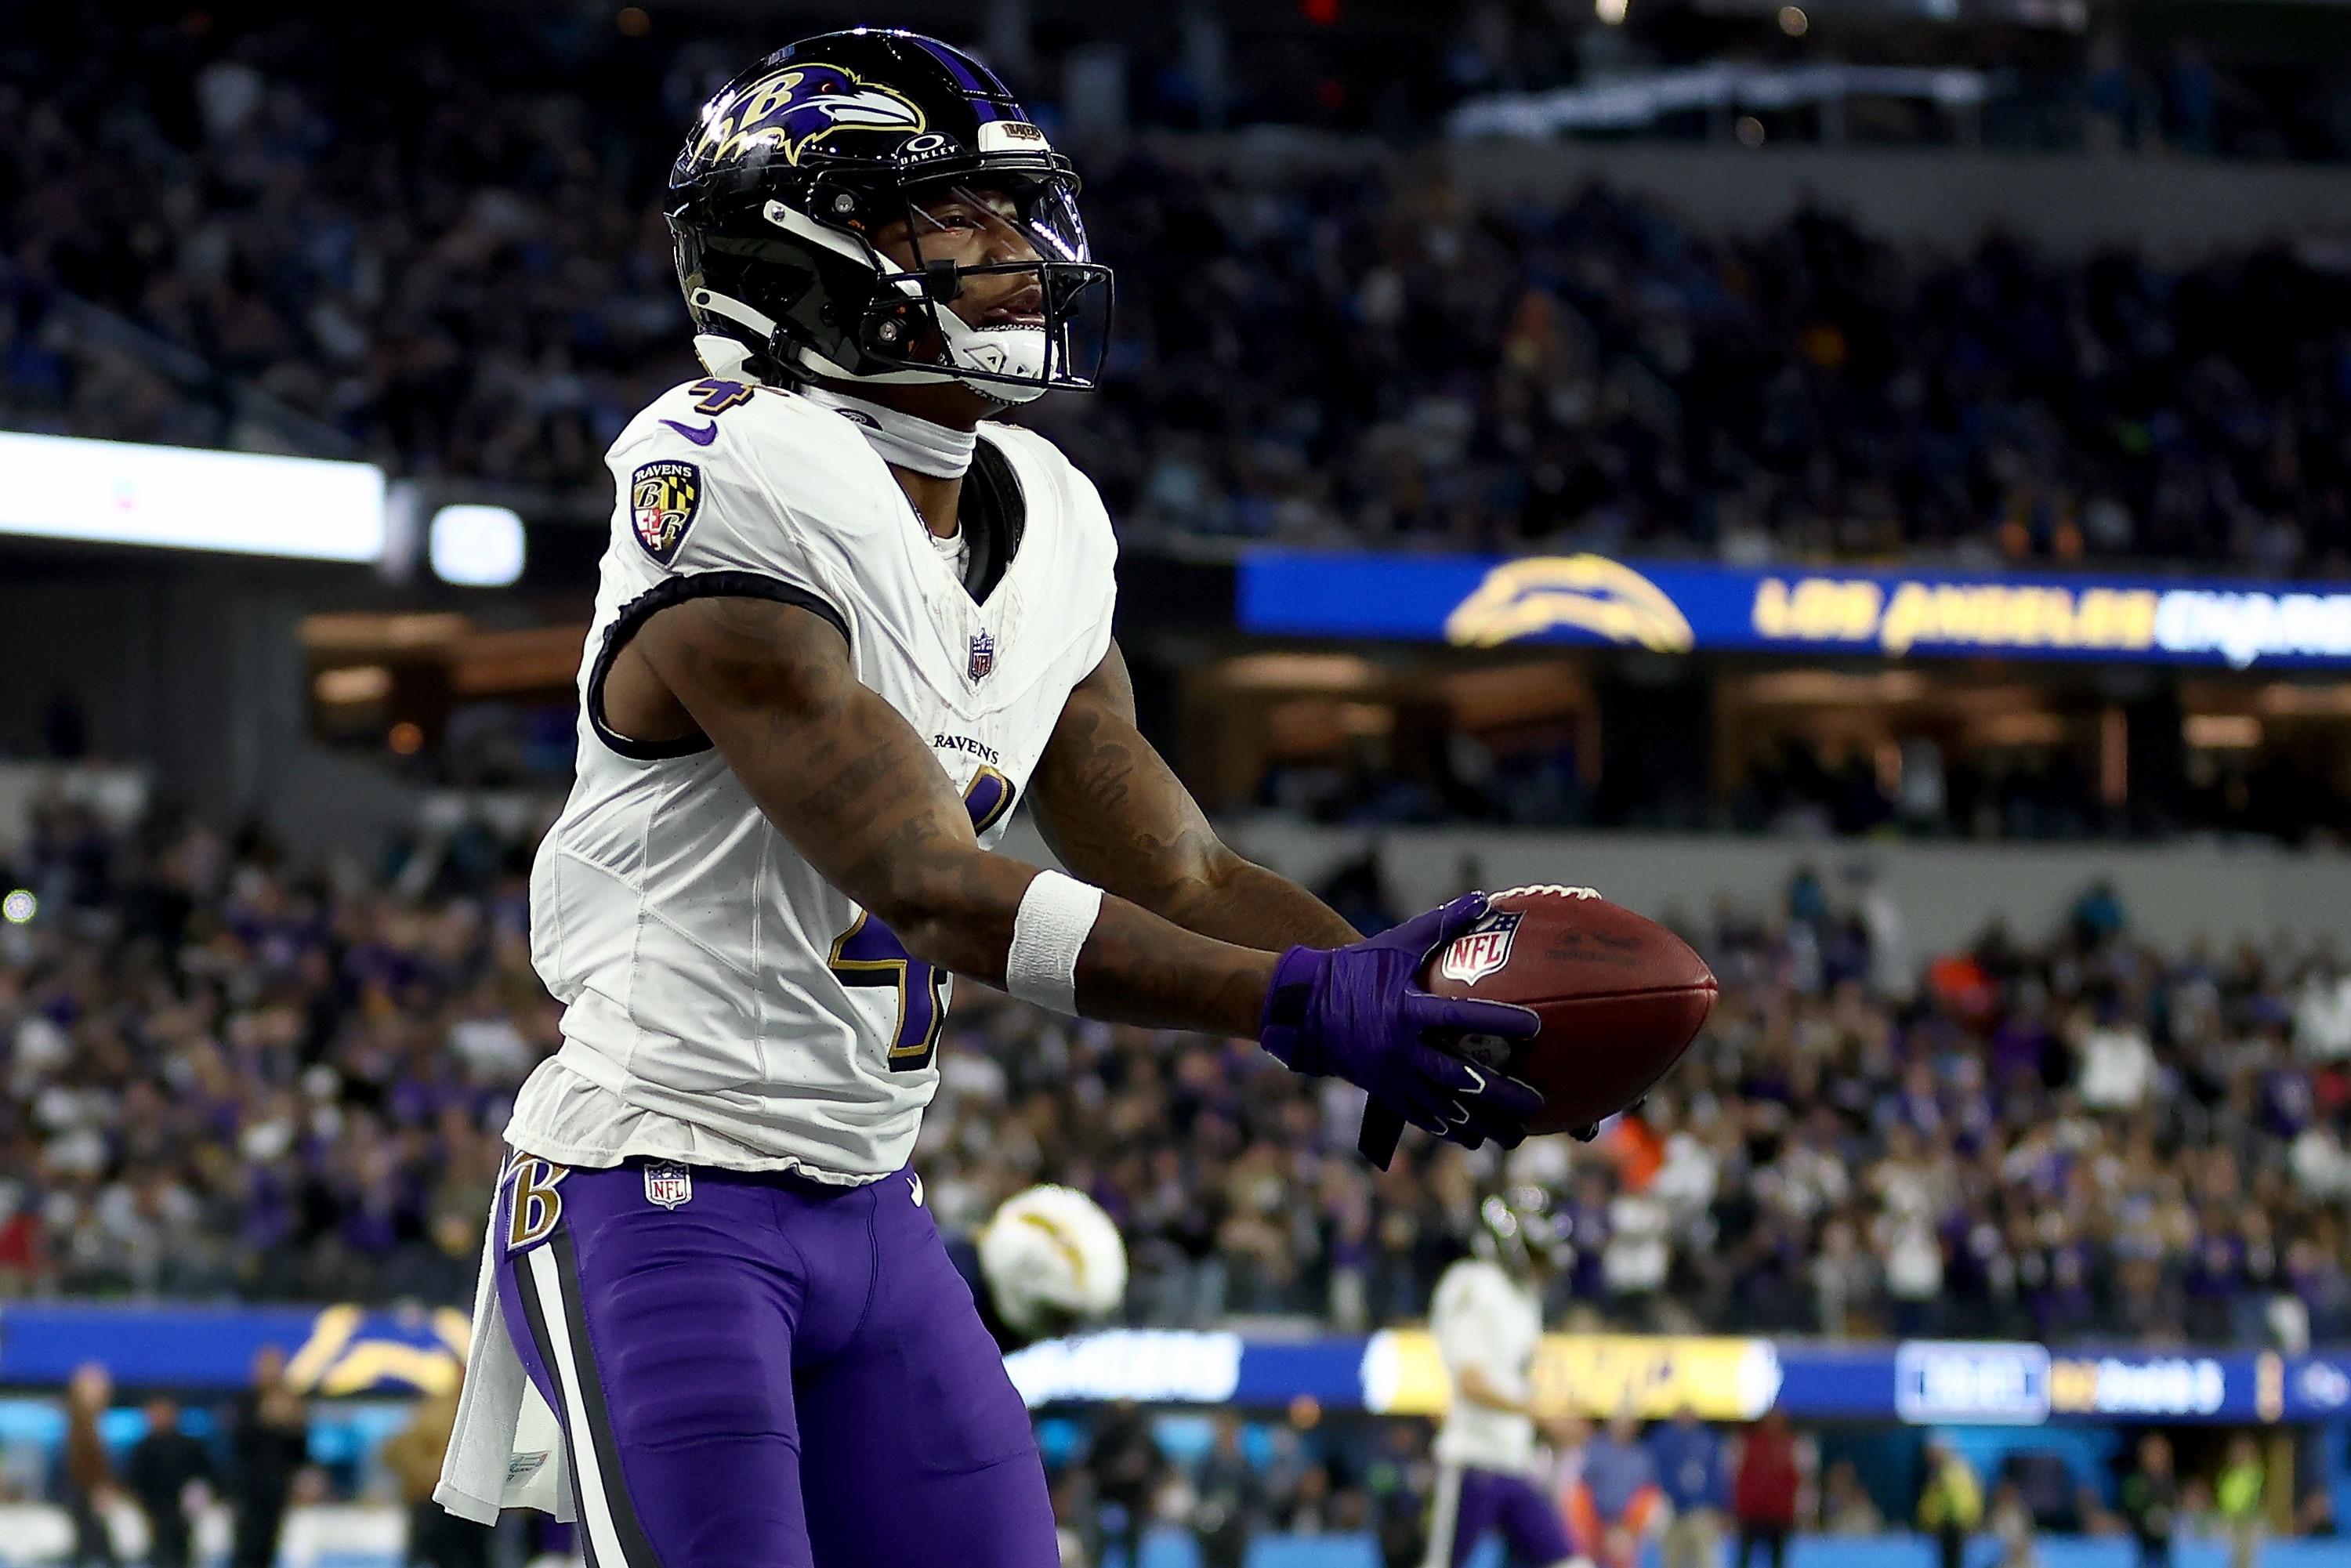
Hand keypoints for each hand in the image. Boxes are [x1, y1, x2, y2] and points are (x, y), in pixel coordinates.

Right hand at [1259, 892, 1542, 1148]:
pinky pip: (1423, 1117)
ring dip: (1481, 1124)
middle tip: (1537, 1103)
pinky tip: (1478, 1138)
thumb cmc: (1359, 969)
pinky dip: (1452, 1129)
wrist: (1308, 1007)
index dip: (1499, 1020)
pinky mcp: (1385, 1092)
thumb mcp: (1398, 944)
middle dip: (1501, 1094)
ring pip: (1444, 1108)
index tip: (1535, 1026)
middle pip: (1459, 1077)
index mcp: (1407, 1010)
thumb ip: (1442, 924)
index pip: (1460, 1017)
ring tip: (1516, 1136)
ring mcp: (1392, 1076)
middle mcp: (1401, 1049)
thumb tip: (1485, 900)